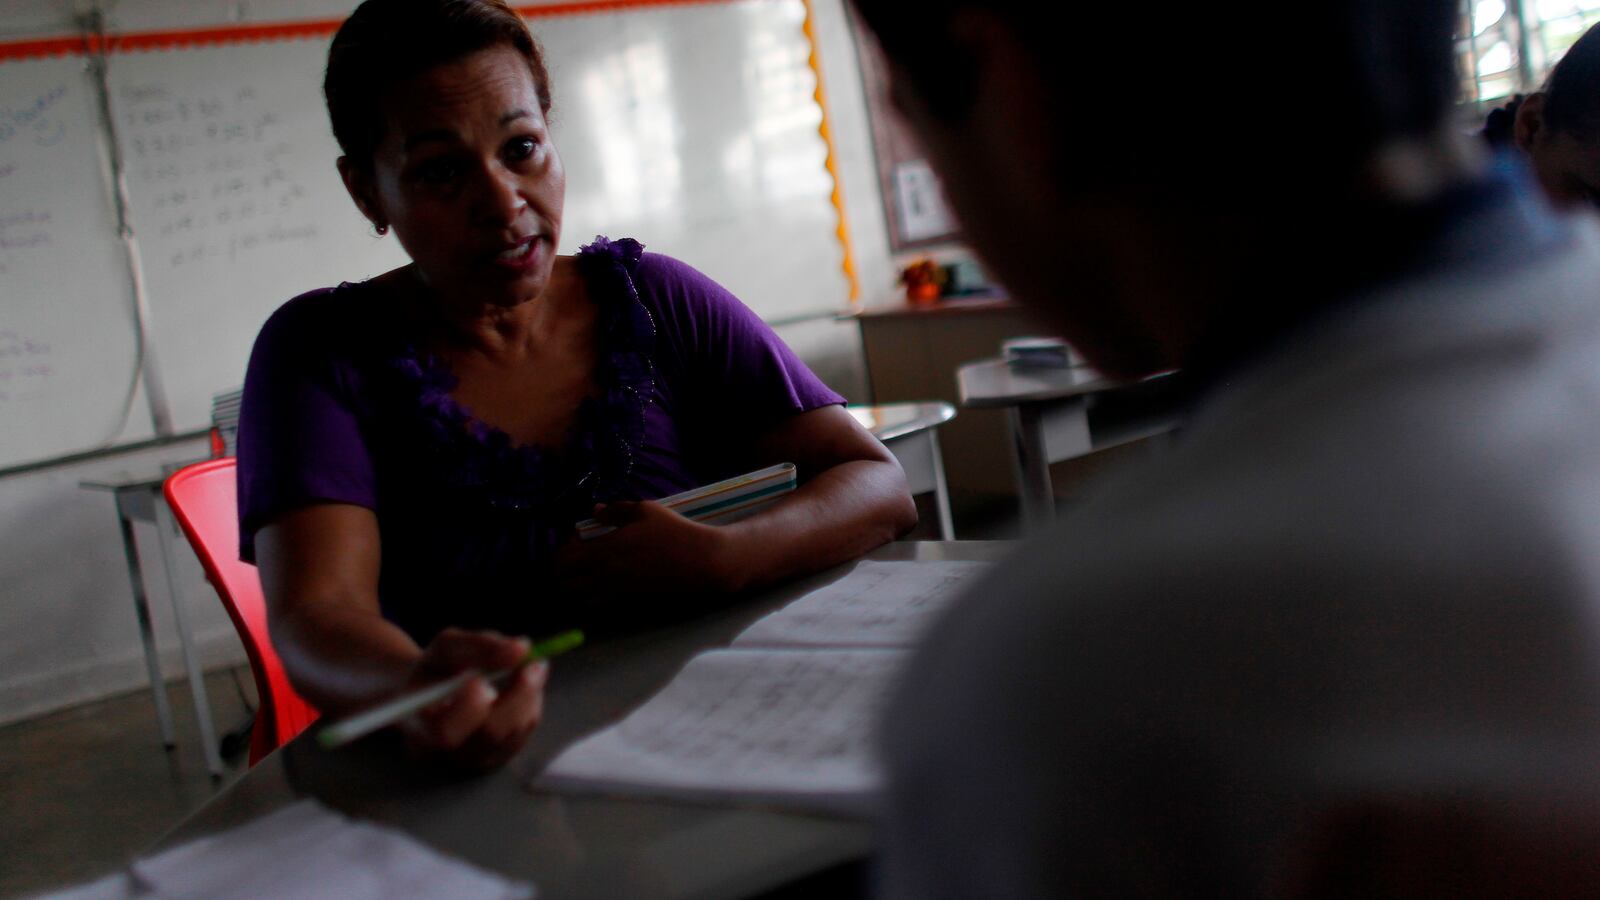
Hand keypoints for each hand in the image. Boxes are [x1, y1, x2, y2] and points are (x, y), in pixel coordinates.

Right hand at [399, 628, 547, 771]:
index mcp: (420, 726)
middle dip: (517, 696)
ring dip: (528, 697)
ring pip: (513, 734)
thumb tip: (520, 649)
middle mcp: (446, 753)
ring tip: (528, 668)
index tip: (485, 678)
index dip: (469, 707)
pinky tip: (523, 688)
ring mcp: (472, 762)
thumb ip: (478, 645)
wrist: (429, 696)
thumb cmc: (435, 670)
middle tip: (534, 664)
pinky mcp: (495, 760)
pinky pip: (523, 735)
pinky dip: (531, 707)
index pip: (444, 732)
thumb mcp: (446, 647)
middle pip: (489, 735)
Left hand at [553, 501, 737, 609]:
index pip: (561, 560)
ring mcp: (616, 590)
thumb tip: (594, 511)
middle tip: (573, 555)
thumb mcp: (644, 510)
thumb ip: (615, 510)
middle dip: (560, 570)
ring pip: (576, 599)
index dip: (561, 549)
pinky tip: (601, 579)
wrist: (700, 561)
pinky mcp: (628, 599)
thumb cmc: (674, 531)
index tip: (576, 536)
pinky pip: (596, 604)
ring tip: (583, 570)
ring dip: (572, 585)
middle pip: (562, 583)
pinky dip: (589, 596)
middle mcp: (605, 575)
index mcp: (604, 551)